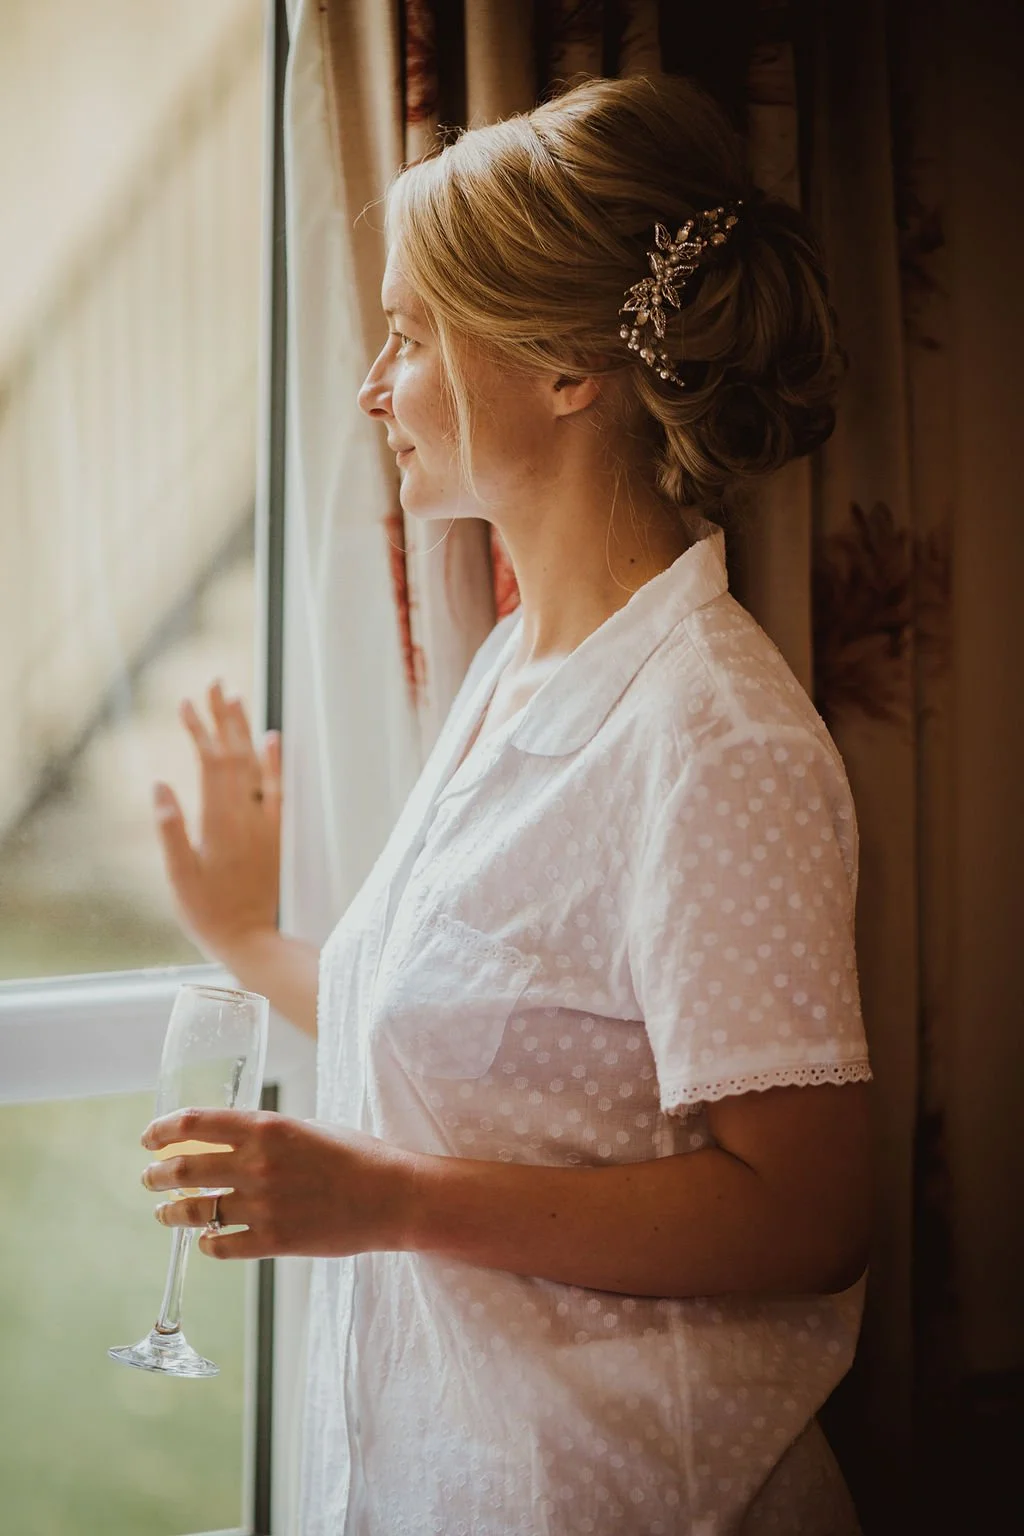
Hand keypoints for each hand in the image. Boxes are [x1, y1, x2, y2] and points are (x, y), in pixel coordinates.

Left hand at [140, 1108, 415, 1259]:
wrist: (393, 1196)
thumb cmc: (357, 1156)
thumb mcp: (308, 1127)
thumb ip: (267, 1133)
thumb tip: (229, 1139)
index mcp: (266, 1128)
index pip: (194, 1123)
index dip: (163, 1129)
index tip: (149, 1137)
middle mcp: (257, 1164)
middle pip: (184, 1169)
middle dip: (157, 1174)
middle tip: (150, 1178)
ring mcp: (263, 1206)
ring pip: (195, 1211)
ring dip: (170, 1212)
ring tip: (164, 1213)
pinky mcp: (274, 1242)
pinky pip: (221, 1246)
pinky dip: (206, 1244)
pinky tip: (205, 1242)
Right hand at [154, 681, 281, 960]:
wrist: (252, 940)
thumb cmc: (208, 914)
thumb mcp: (179, 877)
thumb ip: (171, 831)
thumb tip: (160, 787)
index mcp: (219, 823)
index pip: (211, 764)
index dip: (199, 731)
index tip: (185, 703)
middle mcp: (246, 816)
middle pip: (235, 755)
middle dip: (224, 717)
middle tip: (216, 682)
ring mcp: (265, 823)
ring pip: (257, 766)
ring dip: (246, 730)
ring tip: (238, 698)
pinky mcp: (276, 834)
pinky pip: (279, 790)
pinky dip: (276, 762)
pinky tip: (272, 739)